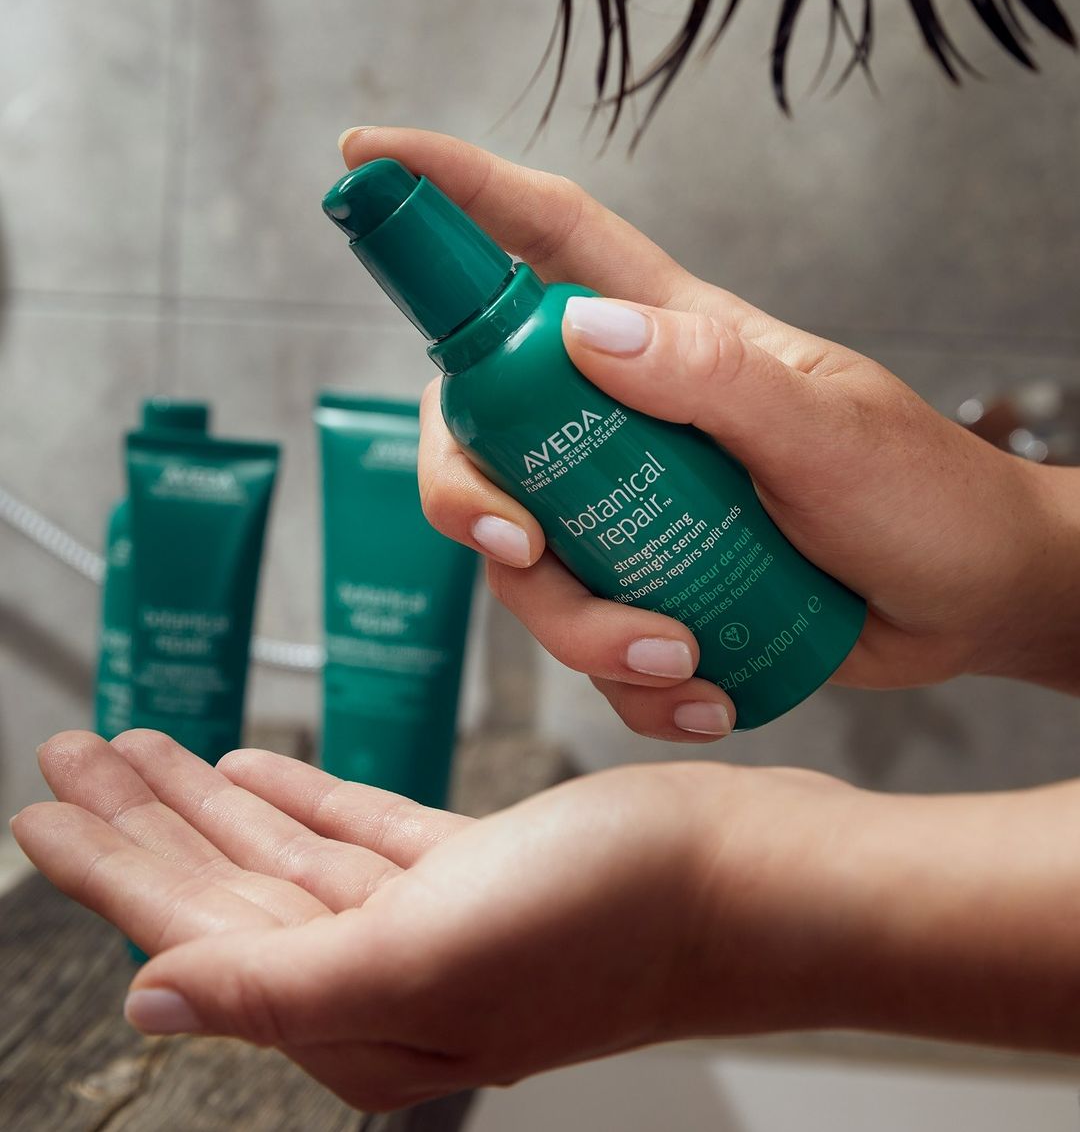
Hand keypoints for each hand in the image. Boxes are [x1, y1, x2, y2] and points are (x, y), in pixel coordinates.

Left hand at [14, 730, 855, 1107]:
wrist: (753, 879)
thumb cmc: (615, 919)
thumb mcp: (430, 958)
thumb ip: (278, 987)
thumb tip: (146, 1004)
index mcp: (356, 1016)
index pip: (193, 933)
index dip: (109, 868)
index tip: (42, 807)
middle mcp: (385, 977)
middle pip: (227, 888)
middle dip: (141, 821)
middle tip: (71, 754)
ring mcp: (434, 920)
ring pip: (287, 854)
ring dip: (210, 800)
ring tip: (142, 748)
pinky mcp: (478, 869)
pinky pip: (360, 831)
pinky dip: (304, 797)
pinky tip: (256, 767)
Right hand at [339, 127, 1079, 737]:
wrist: (968, 601)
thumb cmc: (920, 490)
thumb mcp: (825, 427)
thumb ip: (713, 376)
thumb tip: (582, 333)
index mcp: (667, 334)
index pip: (544, 235)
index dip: (452, 191)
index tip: (365, 157)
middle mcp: (624, 411)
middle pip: (477, 424)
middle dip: (473, 497)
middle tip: (529, 549)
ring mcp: (625, 501)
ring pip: (523, 555)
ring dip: (579, 625)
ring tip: (680, 656)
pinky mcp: (643, 582)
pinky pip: (580, 632)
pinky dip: (624, 682)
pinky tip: (701, 696)